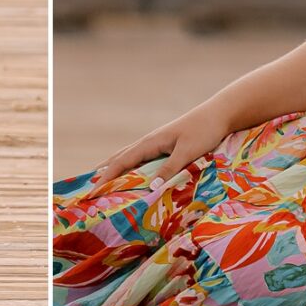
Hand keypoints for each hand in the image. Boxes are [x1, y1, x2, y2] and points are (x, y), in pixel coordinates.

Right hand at [90, 97, 235, 190]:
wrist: (218, 115)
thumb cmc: (203, 132)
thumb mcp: (188, 152)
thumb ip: (170, 169)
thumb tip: (150, 188)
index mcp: (151, 143)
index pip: (122, 162)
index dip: (105, 177)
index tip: (92, 191)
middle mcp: (149, 142)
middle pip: (120, 158)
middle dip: (104, 173)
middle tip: (88, 188)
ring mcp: (156, 143)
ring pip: (129, 157)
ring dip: (114, 168)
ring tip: (101, 180)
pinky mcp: (165, 146)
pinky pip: (140, 158)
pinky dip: (129, 166)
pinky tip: (131, 173)